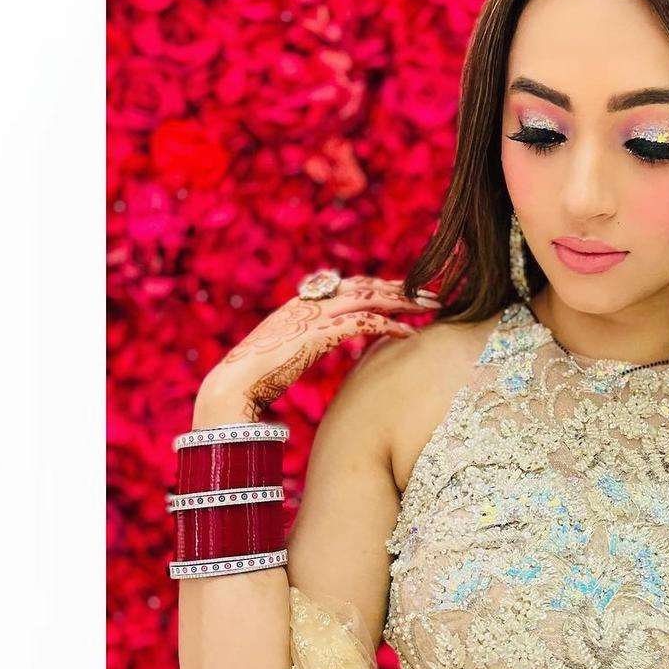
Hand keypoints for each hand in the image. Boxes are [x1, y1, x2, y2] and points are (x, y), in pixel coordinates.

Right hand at [197, 275, 440, 421]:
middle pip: (367, 285)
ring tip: (432, 307)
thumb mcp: (289, 348)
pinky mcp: (318, 333)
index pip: (352, 285)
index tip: (409, 291)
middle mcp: (311, 301)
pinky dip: (389, 326)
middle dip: (403, 288)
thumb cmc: (258, 374)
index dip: (383, 287)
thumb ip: (310, 339)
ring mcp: (314, 314)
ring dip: (404, 302)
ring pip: (369, 298)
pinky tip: (410, 334)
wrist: (234, 383)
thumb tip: (323, 342)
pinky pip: (363, 324)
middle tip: (434, 293)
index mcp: (305, 301)